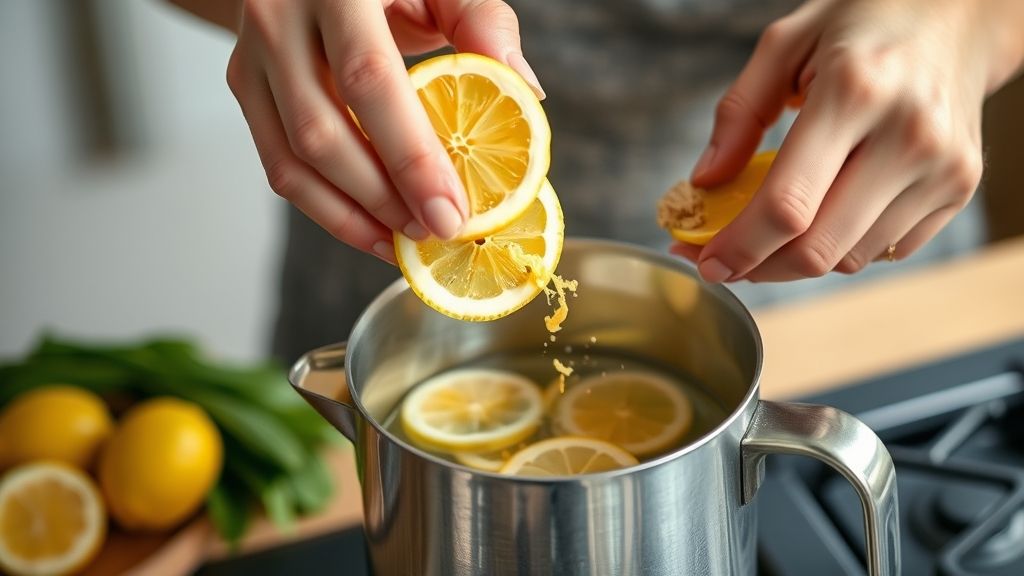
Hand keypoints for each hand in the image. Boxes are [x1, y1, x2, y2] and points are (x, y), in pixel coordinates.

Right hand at [223, 0, 542, 262]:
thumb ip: (482, 22)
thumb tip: (526, 90)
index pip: (369, 82)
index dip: (409, 156)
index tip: (451, 212)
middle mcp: (279, 19)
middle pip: (321, 133)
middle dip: (383, 199)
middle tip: (436, 233)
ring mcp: (251, 55)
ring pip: (292, 160)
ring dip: (351, 215)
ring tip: (405, 242)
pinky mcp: (243, 85)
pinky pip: (279, 164)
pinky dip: (326, 208)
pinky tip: (372, 228)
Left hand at [678, 0, 1023, 281]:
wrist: (958, 16)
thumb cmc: (864, 24)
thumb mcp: (785, 43)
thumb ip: (738, 113)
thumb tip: (705, 182)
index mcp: (855, 91)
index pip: (787, 205)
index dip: (739, 247)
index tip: (707, 261)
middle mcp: (908, 135)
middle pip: (817, 249)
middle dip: (759, 267)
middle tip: (726, 260)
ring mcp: (942, 167)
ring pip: (848, 259)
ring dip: (797, 260)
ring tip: (772, 232)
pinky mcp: (960, 188)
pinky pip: (884, 250)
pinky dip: (842, 247)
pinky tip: (825, 215)